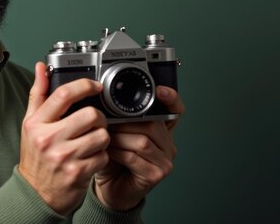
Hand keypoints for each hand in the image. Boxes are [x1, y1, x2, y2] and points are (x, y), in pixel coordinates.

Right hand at [18, 62, 110, 214]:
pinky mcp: (79, 173)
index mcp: (36, 123)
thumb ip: (38, 94)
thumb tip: (41, 67)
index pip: (63, 95)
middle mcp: (48, 139)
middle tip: (94, 122)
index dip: (84, 86)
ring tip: (92, 141)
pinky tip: (91, 158)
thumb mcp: (30, 123)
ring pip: (101, 135)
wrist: (35, 194)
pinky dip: (102, 156)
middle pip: (89, 114)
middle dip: (98, 117)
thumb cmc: (35, 156)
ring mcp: (64, 157)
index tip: (95, 86)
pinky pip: (104, 156)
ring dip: (102, 137)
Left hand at [94, 86, 184, 210]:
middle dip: (125, 123)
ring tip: (104, 138)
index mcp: (162, 130)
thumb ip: (120, 118)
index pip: (175, 111)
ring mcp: (165, 160)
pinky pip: (135, 158)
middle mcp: (167, 144)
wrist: (112, 188)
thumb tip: (108, 101)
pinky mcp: (156, 174)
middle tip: (106, 123)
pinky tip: (108, 152)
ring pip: (142, 141)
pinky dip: (118, 152)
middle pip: (151, 125)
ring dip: (118, 138)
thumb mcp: (117, 133)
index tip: (158, 90)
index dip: (170, 98)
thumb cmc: (113, 159)